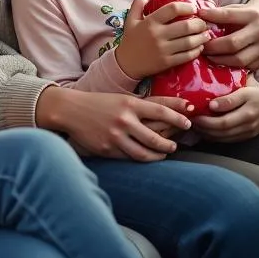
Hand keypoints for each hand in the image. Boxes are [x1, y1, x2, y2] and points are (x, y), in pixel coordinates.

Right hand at [57, 89, 193, 161]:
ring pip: (145, 154)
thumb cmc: (99, 103)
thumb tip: (170, 110)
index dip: (178, 119)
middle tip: (175, 145)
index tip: (188, 123)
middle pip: (156, 138)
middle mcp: (124, 120)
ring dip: (158, 155)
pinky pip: (129, 158)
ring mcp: (115, 136)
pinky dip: (141, 159)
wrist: (70, 110)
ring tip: (163, 153)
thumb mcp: (121, 98)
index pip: (161, 112)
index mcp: (129, 104)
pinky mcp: (107, 149)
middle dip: (170, 144)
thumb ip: (143, 106)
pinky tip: (145, 156)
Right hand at [114, 0, 210, 80]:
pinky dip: (197, 51)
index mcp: (150, 22)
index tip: (193, 8)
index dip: (186, 6)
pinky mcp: (168, 62)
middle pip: (186, 26)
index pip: (172, 9)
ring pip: (189, 42)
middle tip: (203, 23)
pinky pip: (187, 56)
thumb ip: (137, 6)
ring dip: (201, 37)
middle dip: (199, 23)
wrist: (126, 64)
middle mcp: (158, 35)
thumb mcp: (130, 20)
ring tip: (206, 34)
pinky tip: (200, 47)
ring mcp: (163, 50)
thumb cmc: (130, 40)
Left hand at [191, 83, 258, 141]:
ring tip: (194, 127)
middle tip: (189, 122)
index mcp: (247, 114)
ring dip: (208, 135)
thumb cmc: (258, 94)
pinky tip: (206, 132)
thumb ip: (229, 99)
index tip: (193, 115)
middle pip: (222, 133)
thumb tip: (211, 106)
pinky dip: (216, 138)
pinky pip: (229, 140)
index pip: (223, 123)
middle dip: (203, 129)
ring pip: (224, 139)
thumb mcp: (245, 92)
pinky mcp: (248, 137)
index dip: (206, 122)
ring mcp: (248, 134)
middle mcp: (248, 127)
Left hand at [200, 0, 258, 68]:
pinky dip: (230, 66)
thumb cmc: (246, 16)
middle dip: (212, 47)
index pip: (227, 15)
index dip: (211, 16)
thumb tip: (198, 18)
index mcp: (252, 15)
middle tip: (201, 47)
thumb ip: (220, 14)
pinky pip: (245, 67)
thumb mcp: (236, 9)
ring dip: (219, 60)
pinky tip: (221, 61)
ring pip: (238, 60)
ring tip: (208, 56)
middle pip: (232, 44)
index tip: (199, 16)